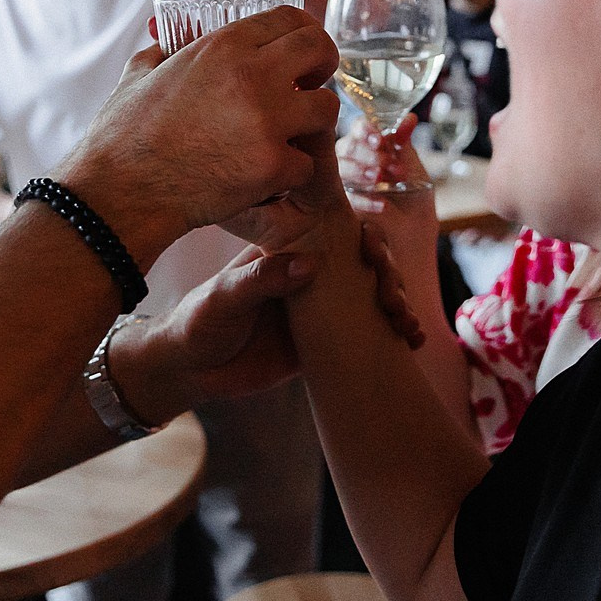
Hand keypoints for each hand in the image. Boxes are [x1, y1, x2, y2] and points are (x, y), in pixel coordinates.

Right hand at [53, 7, 339, 264]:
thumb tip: (166, 39)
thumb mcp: (139, 74)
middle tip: (313, 85)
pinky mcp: (271, 166)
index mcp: (223, 46)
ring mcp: (266, 122)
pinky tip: (268, 179)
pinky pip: (307, 164)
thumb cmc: (123, 136)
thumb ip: (162, 50)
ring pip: (327, 109)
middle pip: (320, 50)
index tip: (305, 50)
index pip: (290, 18)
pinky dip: (290, 174)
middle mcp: (251, 75)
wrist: (120, 192)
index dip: (305, 31)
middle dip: (324, 66)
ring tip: (290, 137)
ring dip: (313, 124)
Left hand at [118, 231, 422, 421]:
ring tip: (405, 324)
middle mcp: (310, 272)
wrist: (190, 373)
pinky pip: (368, 331)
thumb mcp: (223, 298)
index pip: (335, 227)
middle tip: (392, 297)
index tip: (371, 250)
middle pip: (365, 259)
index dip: (362, 233)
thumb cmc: (197, 323)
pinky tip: (410, 341)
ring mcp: (322, 306)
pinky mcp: (326, 341)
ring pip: (373, 293)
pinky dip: (394, 332)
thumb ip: (260, 281)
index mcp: (287, 250)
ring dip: (399, 301)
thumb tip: (309, 266)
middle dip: (388, 272)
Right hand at [338, 114, 436, 221]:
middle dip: (367, 154)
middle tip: (389, 166)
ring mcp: (347, 181)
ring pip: (342, 169)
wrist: (416, 225)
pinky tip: (382, 205)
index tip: (380, 140)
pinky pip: (348, 198)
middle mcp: (353, 159)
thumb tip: (409, 118)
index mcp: (369, 143)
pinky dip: (365, 200)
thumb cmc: (413, 191)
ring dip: (363, 173)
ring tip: (382, 181)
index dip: (366, 130)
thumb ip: (405, 141)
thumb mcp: (413, 164)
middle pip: (346, 146)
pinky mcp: (346, 204)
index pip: (359, 127)